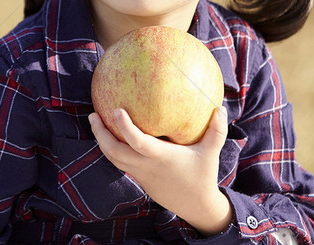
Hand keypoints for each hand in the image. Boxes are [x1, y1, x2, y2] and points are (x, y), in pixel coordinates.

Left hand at [89, 105, 232, 235]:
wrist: (195, 207)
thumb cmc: (203, 176)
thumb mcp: (211, 153)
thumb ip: (216, 130)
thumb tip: (220, 107)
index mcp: (161, 157)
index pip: (137, 142)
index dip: (125, 127)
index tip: (115, 109)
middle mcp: (146, 166)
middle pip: (114, 152)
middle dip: (100, 133)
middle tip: (93, 114)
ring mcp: (139, 174)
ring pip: (112, 158)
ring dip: (101, 140)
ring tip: (96, 121)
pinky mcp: (138, 178)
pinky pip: (118, 162)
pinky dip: (110, 148)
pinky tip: (111, 134)